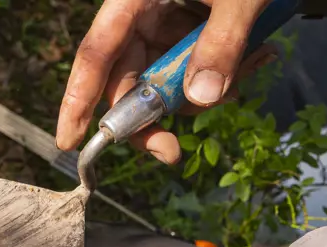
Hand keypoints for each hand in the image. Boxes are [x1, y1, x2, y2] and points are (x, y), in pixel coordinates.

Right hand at [56, 0, 278, 163]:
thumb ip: (223, 43)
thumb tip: (202, 98)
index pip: (97, 53)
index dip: (78, 99)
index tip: (69, 140)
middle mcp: (141, 14)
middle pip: (125, 78)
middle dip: (149, 117)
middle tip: (169, 151)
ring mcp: (165, 22)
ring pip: (161, 81)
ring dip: (199, 94)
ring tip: (253, 64)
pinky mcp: (189, 27)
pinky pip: (190, 67)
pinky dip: (220, 75)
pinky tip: (257, 55)